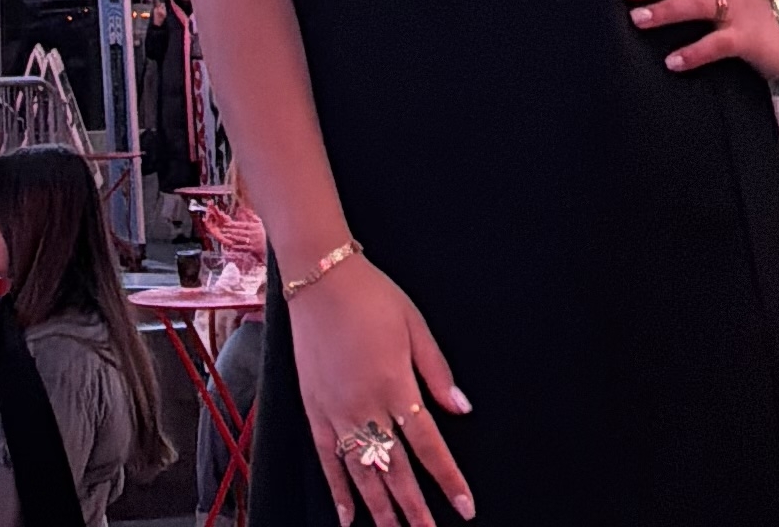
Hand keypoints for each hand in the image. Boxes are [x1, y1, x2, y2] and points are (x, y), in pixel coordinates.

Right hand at [288, 252, 471, 526]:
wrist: (319, 275)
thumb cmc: (370, 295)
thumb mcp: (415, 324)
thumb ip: (438, 372)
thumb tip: (461, 409)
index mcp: (395, 384)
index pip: (429, 446)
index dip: (448, 480)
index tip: (465, 506)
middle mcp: (365, 405)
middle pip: (395, 470)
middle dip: (415, 509)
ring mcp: (336, 410)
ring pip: (361, 473)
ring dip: (380, 509)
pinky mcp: (314, 408)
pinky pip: (327, 459)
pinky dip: (338, 490)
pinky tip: (347, 515)